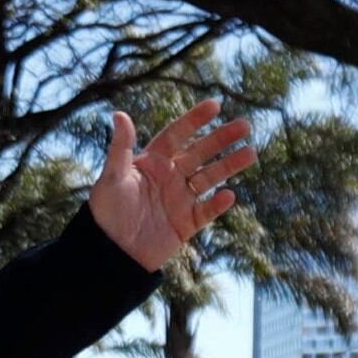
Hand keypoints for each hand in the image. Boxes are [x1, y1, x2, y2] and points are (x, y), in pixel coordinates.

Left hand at [89, 101, 258, 271]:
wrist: (111, 252)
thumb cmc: (106, 211)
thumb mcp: (113, 177)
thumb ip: (120, 147)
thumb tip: (118, 114)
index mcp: (152, 162)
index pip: (177, 135)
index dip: (195, 120)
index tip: (215, 105)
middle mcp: (169, 177)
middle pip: (200, 152)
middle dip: (222, 139)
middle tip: (245, 125)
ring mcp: (179, 199)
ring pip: (210, 178)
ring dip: (229, 165)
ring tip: (250, 152)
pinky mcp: (186, 223)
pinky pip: (207, 211)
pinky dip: (218, 204)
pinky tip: (229, 195)